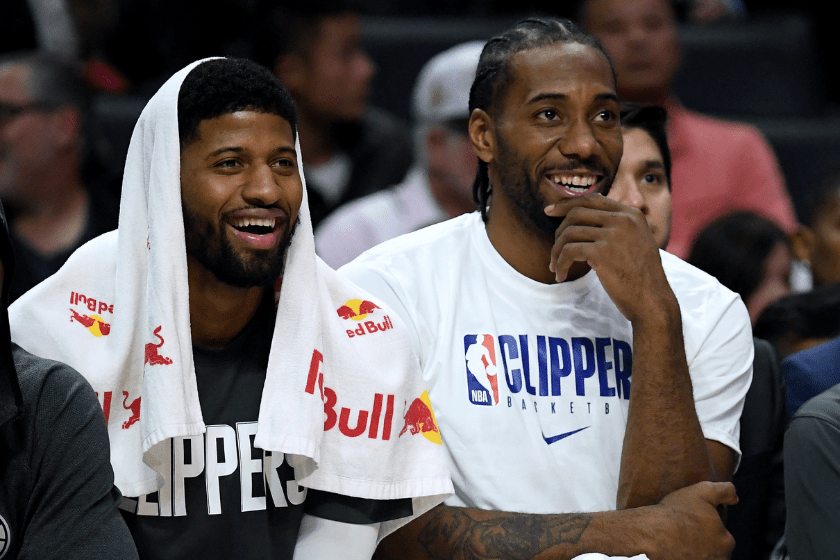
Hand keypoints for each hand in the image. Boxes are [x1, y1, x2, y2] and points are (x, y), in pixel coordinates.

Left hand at [545, 194, 671, 322]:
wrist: (652, 299)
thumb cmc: (642, 275)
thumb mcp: (636, 240)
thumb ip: (617, 225)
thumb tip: (582, 219)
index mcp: (631, 214)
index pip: (592, 199)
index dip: (567, 203)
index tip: (550, 211)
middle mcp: (623, 219)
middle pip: (576, 212)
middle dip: (558, 230)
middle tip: (554, 249)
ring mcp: (612, 234)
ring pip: (569, 232)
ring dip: (556, 251)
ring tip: (556, 267)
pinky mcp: (601, 252)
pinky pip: (569, 251)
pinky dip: (560, 264)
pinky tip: (561, 275)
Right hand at [651, 481, 737, 559]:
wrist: (652, 533)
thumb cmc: (676, 513)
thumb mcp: (703, 492)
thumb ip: (725, 491)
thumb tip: (735, 498)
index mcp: (726, 541)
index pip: (722, 535)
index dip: (707, 526)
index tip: (693, 521)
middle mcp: (719, 559)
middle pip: (714, 549)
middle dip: (703, 541)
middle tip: (685, 530)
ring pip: (703, 556)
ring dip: (694, 550)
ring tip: (678, 539)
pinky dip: (684, 556)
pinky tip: (674, 548)